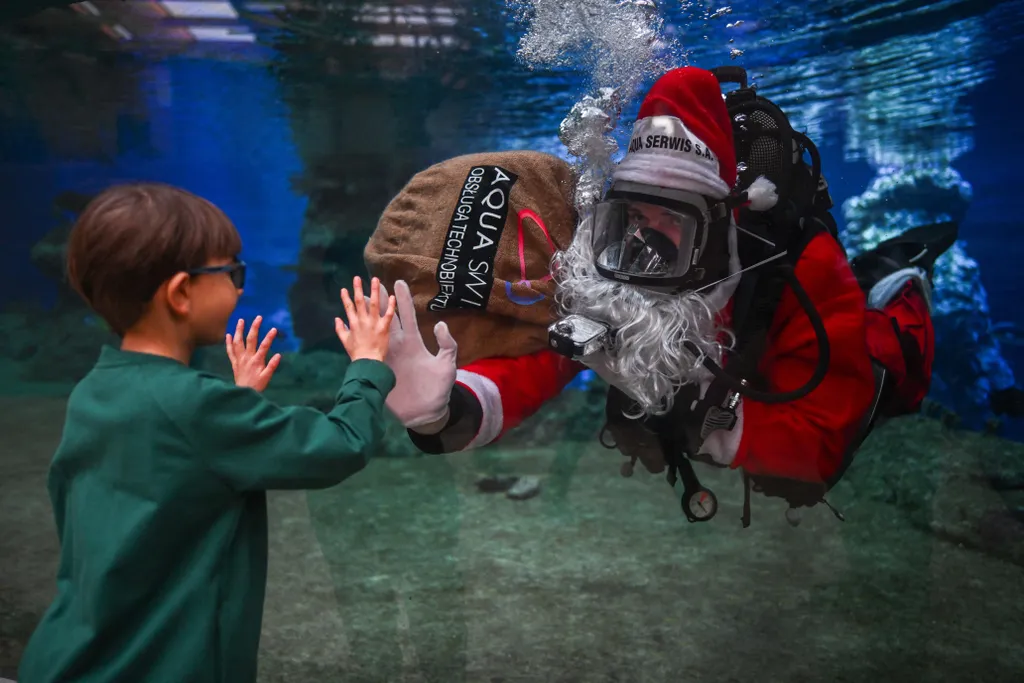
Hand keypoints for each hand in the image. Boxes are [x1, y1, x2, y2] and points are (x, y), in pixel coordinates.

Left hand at [226, 316, 280, 391]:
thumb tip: (279, 355)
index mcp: (256, 361)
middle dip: (254, 328)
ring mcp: (239, 359)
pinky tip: (228, 335)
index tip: (274, 329)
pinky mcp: (234, 362)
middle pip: (250, 340)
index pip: (264, 346)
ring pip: (238, 342)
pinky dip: (228, 343)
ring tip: (240, 321)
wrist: (243, 393)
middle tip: (258, 318)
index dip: (269, 337)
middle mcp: (247, 357)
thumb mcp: (267, 377)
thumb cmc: (257, 385)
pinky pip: (229, 351)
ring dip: (239, 331)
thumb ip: (272, 366)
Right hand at [335, 276, 395, 362]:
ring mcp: (374, 323)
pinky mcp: (384, 328)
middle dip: (358, 288)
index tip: (344, 288)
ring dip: (375, 291)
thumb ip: (340, 329)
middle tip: (357, 277)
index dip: (346, 297)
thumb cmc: (356, 353)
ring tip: (375, 280)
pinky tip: (392, 296)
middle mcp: (362, 320)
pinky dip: (391, 305)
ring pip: (374, 304)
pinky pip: (388, 314)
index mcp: (353, 323)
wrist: (367, 362)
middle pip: (360, 301)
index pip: (348, 307)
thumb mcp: (345, 341)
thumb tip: (336, 319)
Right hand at [368, 280, 458, 427]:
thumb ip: (447, 345)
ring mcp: (386, 357)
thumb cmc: (438, 389)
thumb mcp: (447, 365)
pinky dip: (357, 340)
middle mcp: (398, 346)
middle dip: (379, 301)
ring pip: (374, 332)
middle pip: (387, 318)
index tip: (398, 282)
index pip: (407, 316)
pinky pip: (366, 352)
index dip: (403, 299)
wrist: (425, 413)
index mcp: (415, 343)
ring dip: (366, 316)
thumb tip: (440, 324)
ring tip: (356, 300)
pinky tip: (347, 329)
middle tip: (371, 283)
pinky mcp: (379, 369)